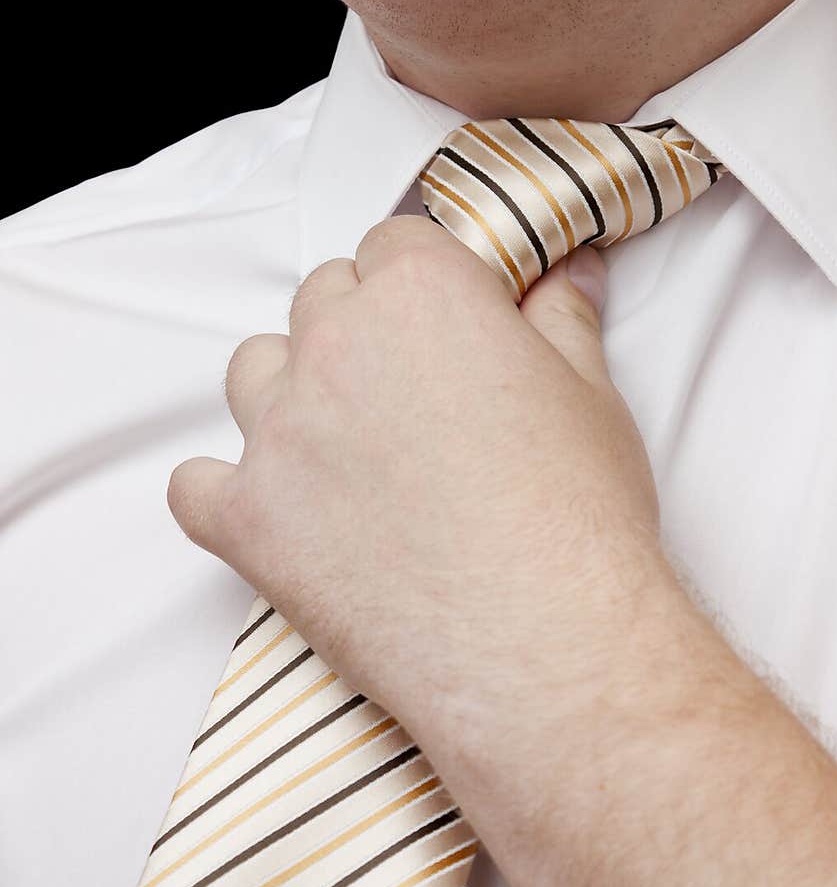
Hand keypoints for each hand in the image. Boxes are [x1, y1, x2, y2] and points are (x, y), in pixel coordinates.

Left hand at [167, 214, 836, 886]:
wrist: (546, 643)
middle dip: (359, 327)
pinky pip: (195, 484)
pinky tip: (270, 509)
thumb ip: (562, 318)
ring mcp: (279, 430)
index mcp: (421, 291)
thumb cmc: (580, 514)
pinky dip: (225, 491)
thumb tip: (569, 273)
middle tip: (409, 392)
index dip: (422, 280)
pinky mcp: (247, 518)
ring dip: (289, 391)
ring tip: (343, 446)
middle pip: (321, 297)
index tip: (444, 322)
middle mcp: (335, 341)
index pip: (392, 243)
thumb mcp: (592, 394)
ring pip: (253, 370)